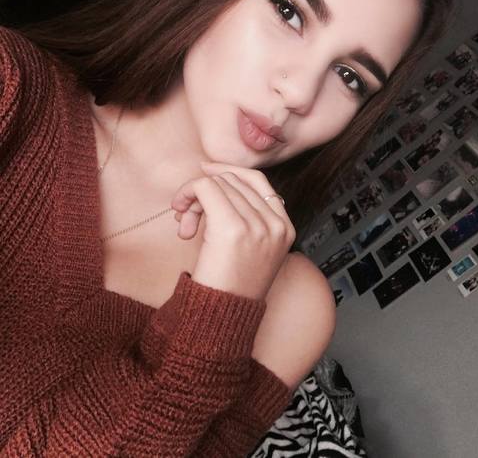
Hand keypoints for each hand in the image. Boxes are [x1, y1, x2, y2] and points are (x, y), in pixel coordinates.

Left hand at [171, 162, 295, 300]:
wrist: (222, 317)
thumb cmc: (231, 285)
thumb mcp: (249, 247)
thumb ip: (244, 214)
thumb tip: (215, 175)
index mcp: (285, 227)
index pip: (258, 180)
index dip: (229, 171)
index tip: (206, 171)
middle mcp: (276, 224)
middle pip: (234, 180)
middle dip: (205, 191)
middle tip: (185, 215)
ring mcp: (258, 226)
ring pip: (218, 183)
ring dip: (192, 197)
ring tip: (184, 224)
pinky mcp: (233, 228)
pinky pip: (206, 188)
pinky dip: (188, 194)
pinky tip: (182, 217)